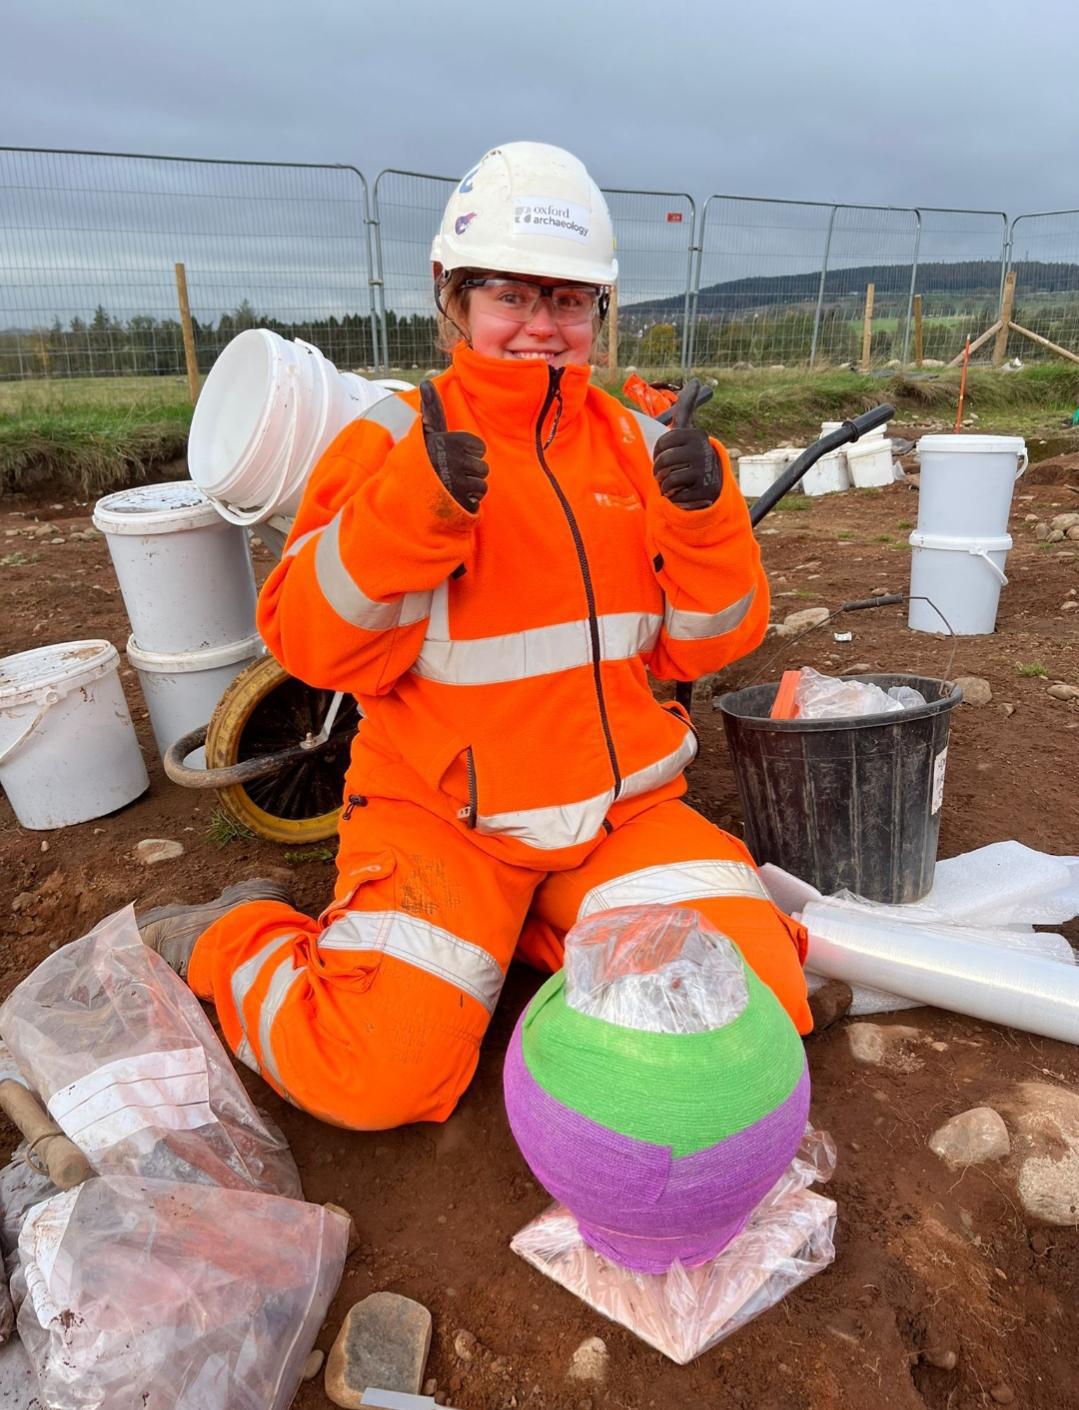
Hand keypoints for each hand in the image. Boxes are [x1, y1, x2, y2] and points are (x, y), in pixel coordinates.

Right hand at [419, 380, 488, 511]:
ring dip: (469, 487)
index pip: (479, 447)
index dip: (469, 453)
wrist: (403, 492)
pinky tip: (453, 497)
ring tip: (452, 486)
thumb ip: (431, 409)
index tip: (453, 455)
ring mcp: (456, 482)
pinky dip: (468, 501)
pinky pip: (476, 500)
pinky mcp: (457, 501)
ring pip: (481, 485)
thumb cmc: (421, 459)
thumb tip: (426, 382)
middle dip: (470, 472)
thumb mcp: (425, 433)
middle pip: (482, 468)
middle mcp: (454, 460)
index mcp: (449, 441)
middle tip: (451, 473)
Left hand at [651, 379, 721, 509]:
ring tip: (676, 483)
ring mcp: (704, 470)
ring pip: (667, 479)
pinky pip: (675, 495)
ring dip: (666, 485)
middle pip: (663, 463)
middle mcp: (702, 450)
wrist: (710, 482)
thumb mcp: (688, 429)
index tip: (667, 455)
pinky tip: (684, 492)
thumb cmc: (691, 453)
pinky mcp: (703, 490)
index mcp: (694, 434)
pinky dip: (674, 497)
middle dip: (660, 472)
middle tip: (669, 472)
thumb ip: (687, 406)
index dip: (658, 454)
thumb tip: (696, 380)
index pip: (661, 446)